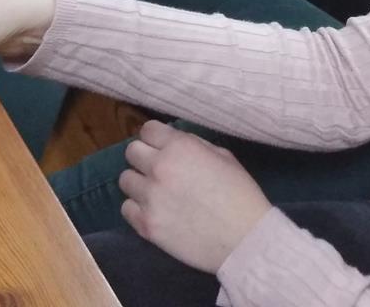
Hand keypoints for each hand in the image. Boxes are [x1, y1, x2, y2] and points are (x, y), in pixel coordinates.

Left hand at [120, 121, 271, 273]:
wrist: (244, 239)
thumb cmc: (240, 194)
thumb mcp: (223, 156)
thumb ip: (194, 145)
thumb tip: (174, 144)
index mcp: (179, 147)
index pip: (148, 130)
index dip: (155, 137)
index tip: (162, 147)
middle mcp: (159, 168)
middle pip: (132, 152)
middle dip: (144, 157)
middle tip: (159, 170)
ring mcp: (149, 198)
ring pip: (125, 180)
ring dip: (139, 183)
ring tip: (156, 193)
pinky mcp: (146, 225)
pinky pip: (126, 208)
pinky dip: (137, 208)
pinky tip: (154, 211)